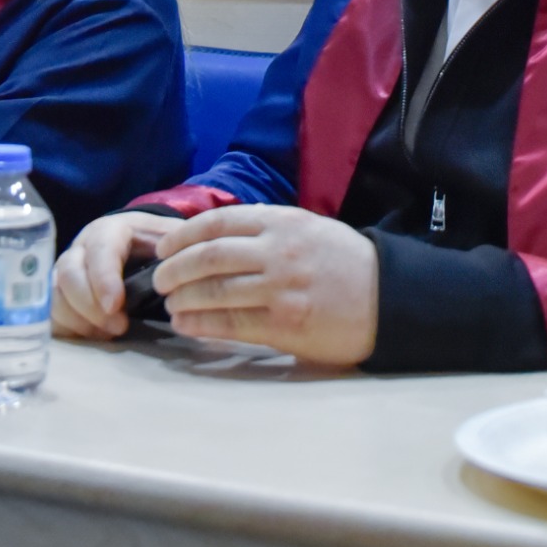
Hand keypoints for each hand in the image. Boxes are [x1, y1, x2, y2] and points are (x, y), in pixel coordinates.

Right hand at [51, 211, 177, 340]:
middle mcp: (80, 248)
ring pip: (55, 297)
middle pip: (68, 275)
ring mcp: (65, 272)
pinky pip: (51, 314)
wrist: (136, 245)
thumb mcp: (170, 239)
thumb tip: (185, 268)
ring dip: (79, 321)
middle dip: (89, 306)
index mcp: (109, 231)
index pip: (99, 251)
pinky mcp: (59, 295)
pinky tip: (94, 337)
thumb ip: (177, 250)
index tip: (115, 306)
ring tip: (108, 335)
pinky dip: (69, 329)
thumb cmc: (155, 244)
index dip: (103, 279)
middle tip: (119, 327)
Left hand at [149, 204, 378, 365]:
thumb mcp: (309, 228)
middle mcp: (278, 251)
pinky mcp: (285, 324)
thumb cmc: (345, 262)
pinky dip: (202, 324)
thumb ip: (266, 229)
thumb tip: (215, 237)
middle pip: (208, 256)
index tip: (163, 248)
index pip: (218, 222)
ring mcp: (281, 288)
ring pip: (215, 291)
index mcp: (282, 222)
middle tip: (158, 280)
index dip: (182, 236)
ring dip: (183, 298)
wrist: (387, 297)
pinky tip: (187, 325)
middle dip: (174, 269)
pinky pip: (231, 323)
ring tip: (171, 305)